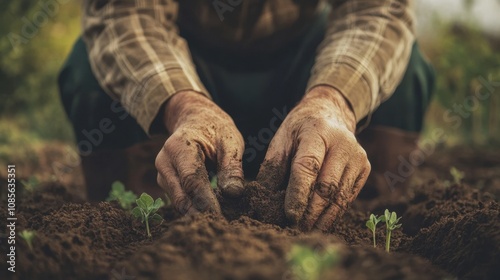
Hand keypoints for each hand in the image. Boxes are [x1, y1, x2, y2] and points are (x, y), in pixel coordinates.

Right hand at [155, 91, 244, 214]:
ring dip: (197, 213)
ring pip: (179, 201)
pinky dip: (194, 208)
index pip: (191, 180)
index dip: (205, 200)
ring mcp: (161, 174)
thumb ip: (232, 166)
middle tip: (221, 226)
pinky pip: (179, 200)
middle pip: (181, 195)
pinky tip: (210, 215)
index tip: (220, 216)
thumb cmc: (216, 130)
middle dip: (200, 212)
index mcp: (178, 146)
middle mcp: (164, 161)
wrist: (196, 120)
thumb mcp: (230, 141)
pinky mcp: (165, 183)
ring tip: (218, 223)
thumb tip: (234, 193)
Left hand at [257, 86, 370, 230]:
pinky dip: (333, 213)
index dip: (298, 194)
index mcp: (318, 131)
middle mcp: (343, 143)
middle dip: (310, 212)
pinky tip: (319, 223)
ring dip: (322, 218)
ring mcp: (358, 156)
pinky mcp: (364, 169)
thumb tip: (262, 201)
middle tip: (294, 229)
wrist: (329, 114)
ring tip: (305, 231)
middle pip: (327, 186)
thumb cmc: (299, 130)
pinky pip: (348, 198)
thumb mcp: (281, 140)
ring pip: (340, 197)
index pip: (308, 167)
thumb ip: (273, 169)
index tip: (289, 215)